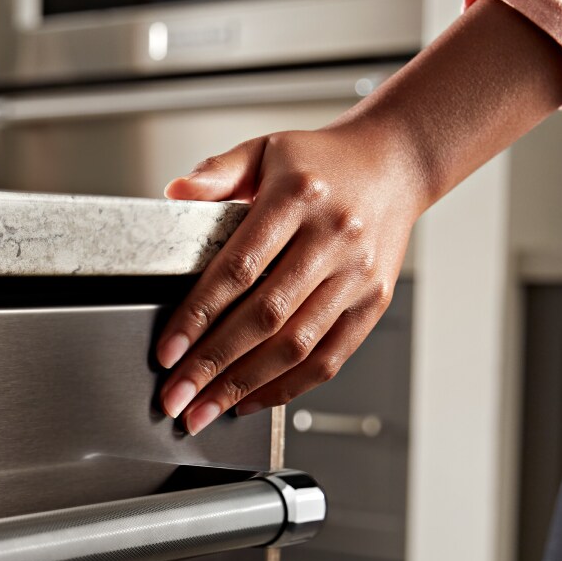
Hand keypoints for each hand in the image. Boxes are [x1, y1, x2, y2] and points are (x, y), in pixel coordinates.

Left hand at [156, 123, 424, 433]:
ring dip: (244, 385)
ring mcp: (357, 275)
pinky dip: (287, 386)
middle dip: (213, 364)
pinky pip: (329, 357)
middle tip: (175, 398)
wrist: (393, 164)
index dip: (199, 316)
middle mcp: (332, 238)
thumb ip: (216, 172)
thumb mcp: (263, 150)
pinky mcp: (373, 302)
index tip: (168, 351)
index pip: (238, 268)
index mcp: (297, 197)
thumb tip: (174, 193)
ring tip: (203, 410)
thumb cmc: (320, 163)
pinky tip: (250, 400)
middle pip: (265, 317)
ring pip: (296, 345)